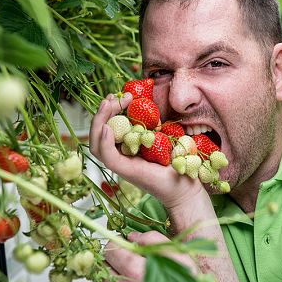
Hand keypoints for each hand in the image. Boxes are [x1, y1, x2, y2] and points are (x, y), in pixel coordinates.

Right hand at [89, 94, 204, 209]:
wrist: (185, 185)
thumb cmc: (175, 161)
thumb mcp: (161, 136)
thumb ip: (150, 122)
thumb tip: (145, 101)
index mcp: (124, 147)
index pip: (107, 127)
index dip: (110, 110)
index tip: (122, 95)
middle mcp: (119, 156)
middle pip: (98, 134)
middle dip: (103, 111)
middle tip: (114, 96)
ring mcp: (121, 164)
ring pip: (97, 145)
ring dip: (99, 122)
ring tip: (109, 104)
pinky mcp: (125, 171)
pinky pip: (108, 156)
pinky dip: (105, 142)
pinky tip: (108, 128)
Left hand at [100, 231, 196, 281]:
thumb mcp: (178, 255)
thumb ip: (154, 240)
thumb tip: (133, 236)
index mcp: (136, 271)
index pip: (110, 250)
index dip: (116, 242)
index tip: (125, 242)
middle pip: (103, 265)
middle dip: (112, 255)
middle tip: (126, 253)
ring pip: (103, 280)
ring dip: (111, 270)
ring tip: (128, 267)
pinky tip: (129, 281)